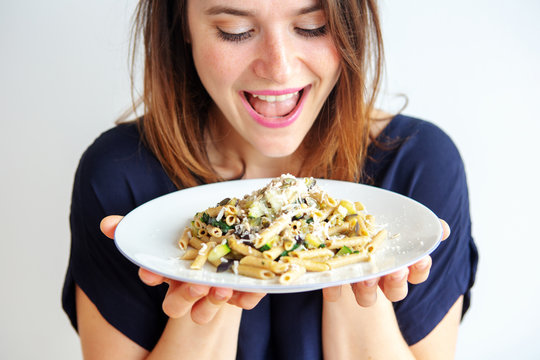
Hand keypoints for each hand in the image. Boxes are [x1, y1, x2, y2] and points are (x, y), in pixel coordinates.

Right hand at [100, 215, 265, 324]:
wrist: (237, 229)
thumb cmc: (199, 230)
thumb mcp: (174, 221)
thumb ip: (140, 225)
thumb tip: (106, 225)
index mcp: (172, 270)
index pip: (154, 277)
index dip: (151, 275)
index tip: (149, 274)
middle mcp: (192, 284)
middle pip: (179, 303)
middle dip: (184, 296)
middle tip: (195, 284)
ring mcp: (217, 289)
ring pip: (210, 307)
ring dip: (214, 301)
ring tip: (222, 289)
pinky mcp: (244, 290)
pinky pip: (246, 299)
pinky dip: (249, 296)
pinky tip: (252, 288)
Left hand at [322, 219, 450, 305]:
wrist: (339, 217)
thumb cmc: (373, 221)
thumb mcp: (393, 217)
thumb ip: (419, 223)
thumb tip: (443, 228)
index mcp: (399, 264)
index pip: (418, 273)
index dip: (420, 269)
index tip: (421, 259)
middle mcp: (381, 277)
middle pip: (395, 291)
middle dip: (397, 282)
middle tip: (395, 271)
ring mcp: (357, 281)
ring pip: (367, 298)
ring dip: (368, 290)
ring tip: (366, 276)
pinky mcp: (334, 280)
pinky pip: (333, 291)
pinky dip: (333, 287)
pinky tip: (331, 278)